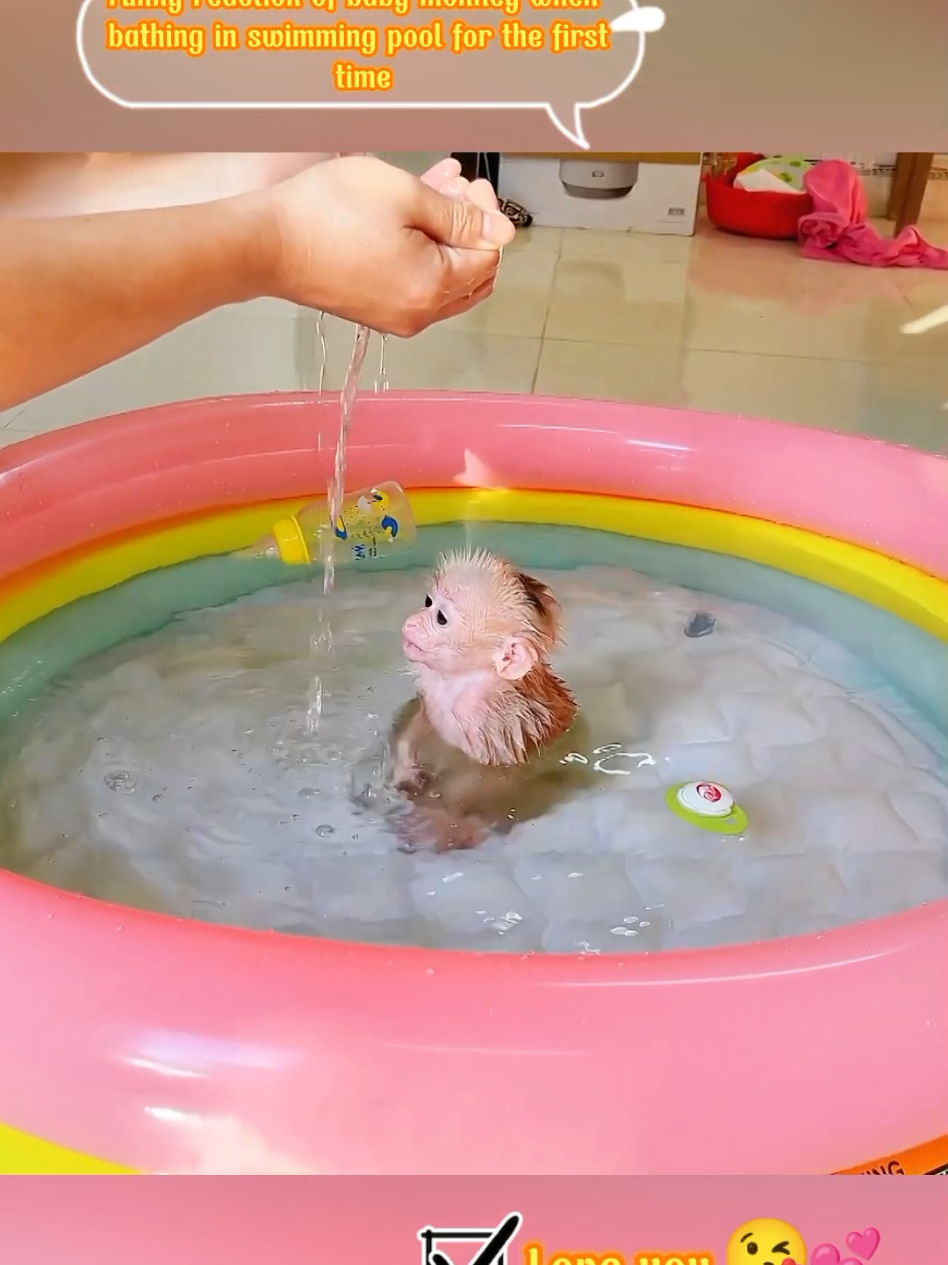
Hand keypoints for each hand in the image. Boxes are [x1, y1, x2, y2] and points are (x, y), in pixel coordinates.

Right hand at [254, 155, 514, 336]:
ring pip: (446, 280)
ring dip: (449, 239)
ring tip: (434, 196)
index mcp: (433, 288)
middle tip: (460, 192)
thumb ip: (460, 216)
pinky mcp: (376, 311)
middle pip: (474, 276)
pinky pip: (417, 284)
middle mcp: (419, 313)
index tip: (471, 186)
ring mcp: (397, 317)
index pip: (489, 257)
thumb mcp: (405, 195)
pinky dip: (425, 253)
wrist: (267, 244)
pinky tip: (412, 219)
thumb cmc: (326, 214)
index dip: (488, 217)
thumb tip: (502, 232)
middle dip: (475, 232)